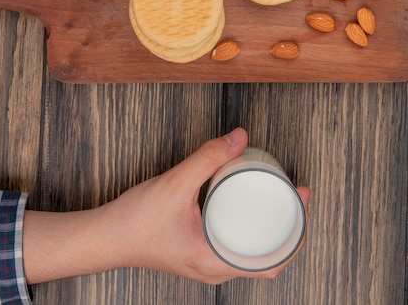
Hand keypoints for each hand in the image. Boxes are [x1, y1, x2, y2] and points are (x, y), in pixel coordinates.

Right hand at [23, 128, 311, 284]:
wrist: (104, 237)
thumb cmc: (135, 221)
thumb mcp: (176, 185)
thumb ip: (208, 158)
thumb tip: (240, 138)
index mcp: (215, 263)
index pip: (272, 263)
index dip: (296, 236)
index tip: (304, 203)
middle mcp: (214, 269)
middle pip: (266, 258)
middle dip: (287, 228)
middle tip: (296, 196)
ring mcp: (205, 264)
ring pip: (249, 253)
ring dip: (268, 229)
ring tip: (278, 199)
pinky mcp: (196, 254)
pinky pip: (233, 246)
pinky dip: (248, 231)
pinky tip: (247, 209)